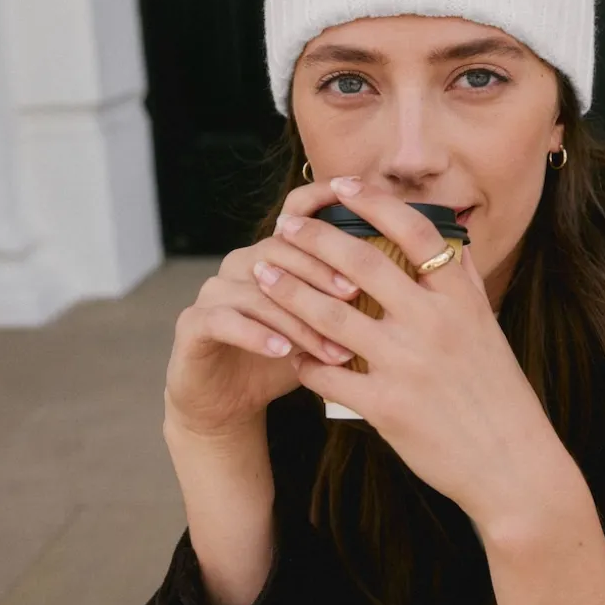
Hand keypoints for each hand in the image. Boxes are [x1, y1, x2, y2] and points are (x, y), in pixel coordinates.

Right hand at [163, 181, 364, 438]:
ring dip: (298, 317)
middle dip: (321, 272)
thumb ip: (353, 299)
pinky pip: (224, 320)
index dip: (324, 203)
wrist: (227, 401)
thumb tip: (411, 281)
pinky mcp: (193, 324)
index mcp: (275, 254)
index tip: (362, 208)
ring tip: (333, 346)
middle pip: (281, 250)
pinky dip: (257, 334)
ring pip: (258, 289)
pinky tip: (283, 351)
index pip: (297, 214)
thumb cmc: (285, 357)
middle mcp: (243, 263)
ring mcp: (214, 290)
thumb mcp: (326, 326)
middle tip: (356, 295)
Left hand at [256, 177, 566, 528]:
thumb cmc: (500, 395)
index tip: (340, 186)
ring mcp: (407, 365)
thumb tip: (446, 241)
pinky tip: (288, 348)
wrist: (514, 465)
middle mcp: (433, 324)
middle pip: (361, 263)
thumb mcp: (488, 329)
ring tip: (265, 273)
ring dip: (290, 290)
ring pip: (330, 314)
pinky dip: (302, 358)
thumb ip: (463, 285)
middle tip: (286, 225)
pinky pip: (326, 374)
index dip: (374, 202)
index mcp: (461, 299)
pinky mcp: (386, 406)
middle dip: (315, 238)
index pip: (414, 230)